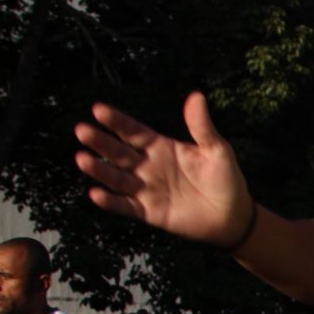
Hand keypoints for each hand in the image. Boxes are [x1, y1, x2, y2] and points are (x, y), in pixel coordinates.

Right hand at [75, 92, 257, 247]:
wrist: (233, 216)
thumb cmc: (226, 179)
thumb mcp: (216, 150)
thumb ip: (202, 127)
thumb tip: (196, 96)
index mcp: (161, 147)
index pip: (133, 131)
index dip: (116, 121)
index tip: (98, 109)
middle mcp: (148, 166)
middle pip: (118, 152)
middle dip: (100, 142)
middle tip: (81, 130)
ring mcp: (147, 189)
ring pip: (117, 178)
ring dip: (99, 169)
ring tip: (82, 159)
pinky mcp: (149, 212)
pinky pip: (126, 206)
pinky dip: (111, 202)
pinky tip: (96, 193)